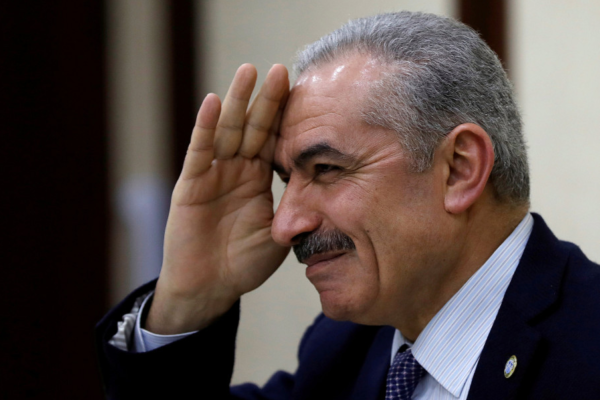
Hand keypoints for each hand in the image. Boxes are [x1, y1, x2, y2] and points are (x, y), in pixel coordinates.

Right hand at [146, 64, 290, 333]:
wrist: (209, 288)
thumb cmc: (243, 263)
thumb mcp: (280, 236)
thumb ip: (297, 213)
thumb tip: (331, 195)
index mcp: (258, 179)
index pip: (275, 140)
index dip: (287, 118)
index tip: (305, 92)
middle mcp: (237, 170)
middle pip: (253, 128)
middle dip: (267, 100)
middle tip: (281, 71)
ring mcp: (213, 175)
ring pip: (227, 132)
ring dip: (237, 102)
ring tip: (248, 72)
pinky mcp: (190, 185)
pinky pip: (199, 153)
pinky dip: (204, 128)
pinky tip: (211, 103)